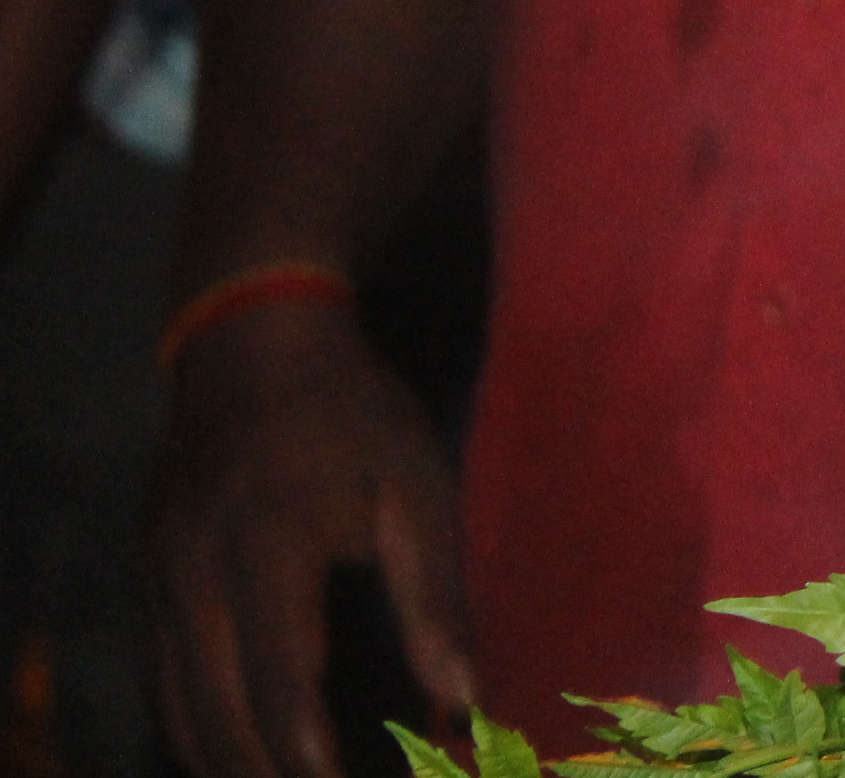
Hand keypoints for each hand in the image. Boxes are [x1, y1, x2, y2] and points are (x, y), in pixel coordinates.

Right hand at [151, 301, 477, 777]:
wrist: (251, 340)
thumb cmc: (353, 412)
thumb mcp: (416, 484)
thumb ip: (435, 593)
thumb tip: (464, 694)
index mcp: (269, 544)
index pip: (278, 678)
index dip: (305, 754)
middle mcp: (195, 571)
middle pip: (215, 711)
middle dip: (264, 774)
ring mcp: (158, 576)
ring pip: (176, 704)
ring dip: (224, 762)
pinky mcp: (148, 576)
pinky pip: (160, 676)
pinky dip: (194, 726)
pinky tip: (236, 753)